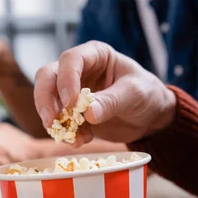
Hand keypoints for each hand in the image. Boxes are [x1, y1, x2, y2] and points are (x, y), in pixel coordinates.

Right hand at [33, 41, 176, 144]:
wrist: (150, 116)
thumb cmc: (146, 94)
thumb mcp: (135, 94)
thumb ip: (112, 101)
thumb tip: (88, 113)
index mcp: (95, 55)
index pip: (70, 60)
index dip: (66, 80)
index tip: (71, 103)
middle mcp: (78, 70)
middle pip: (48, 77)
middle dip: (46, 100)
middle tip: (52, 121)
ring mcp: (73, 92)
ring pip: (48, 100)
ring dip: (55, 120)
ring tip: (72, 138)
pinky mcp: (73, 113)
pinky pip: (60, 121)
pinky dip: (66, 133)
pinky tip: (80, 141)